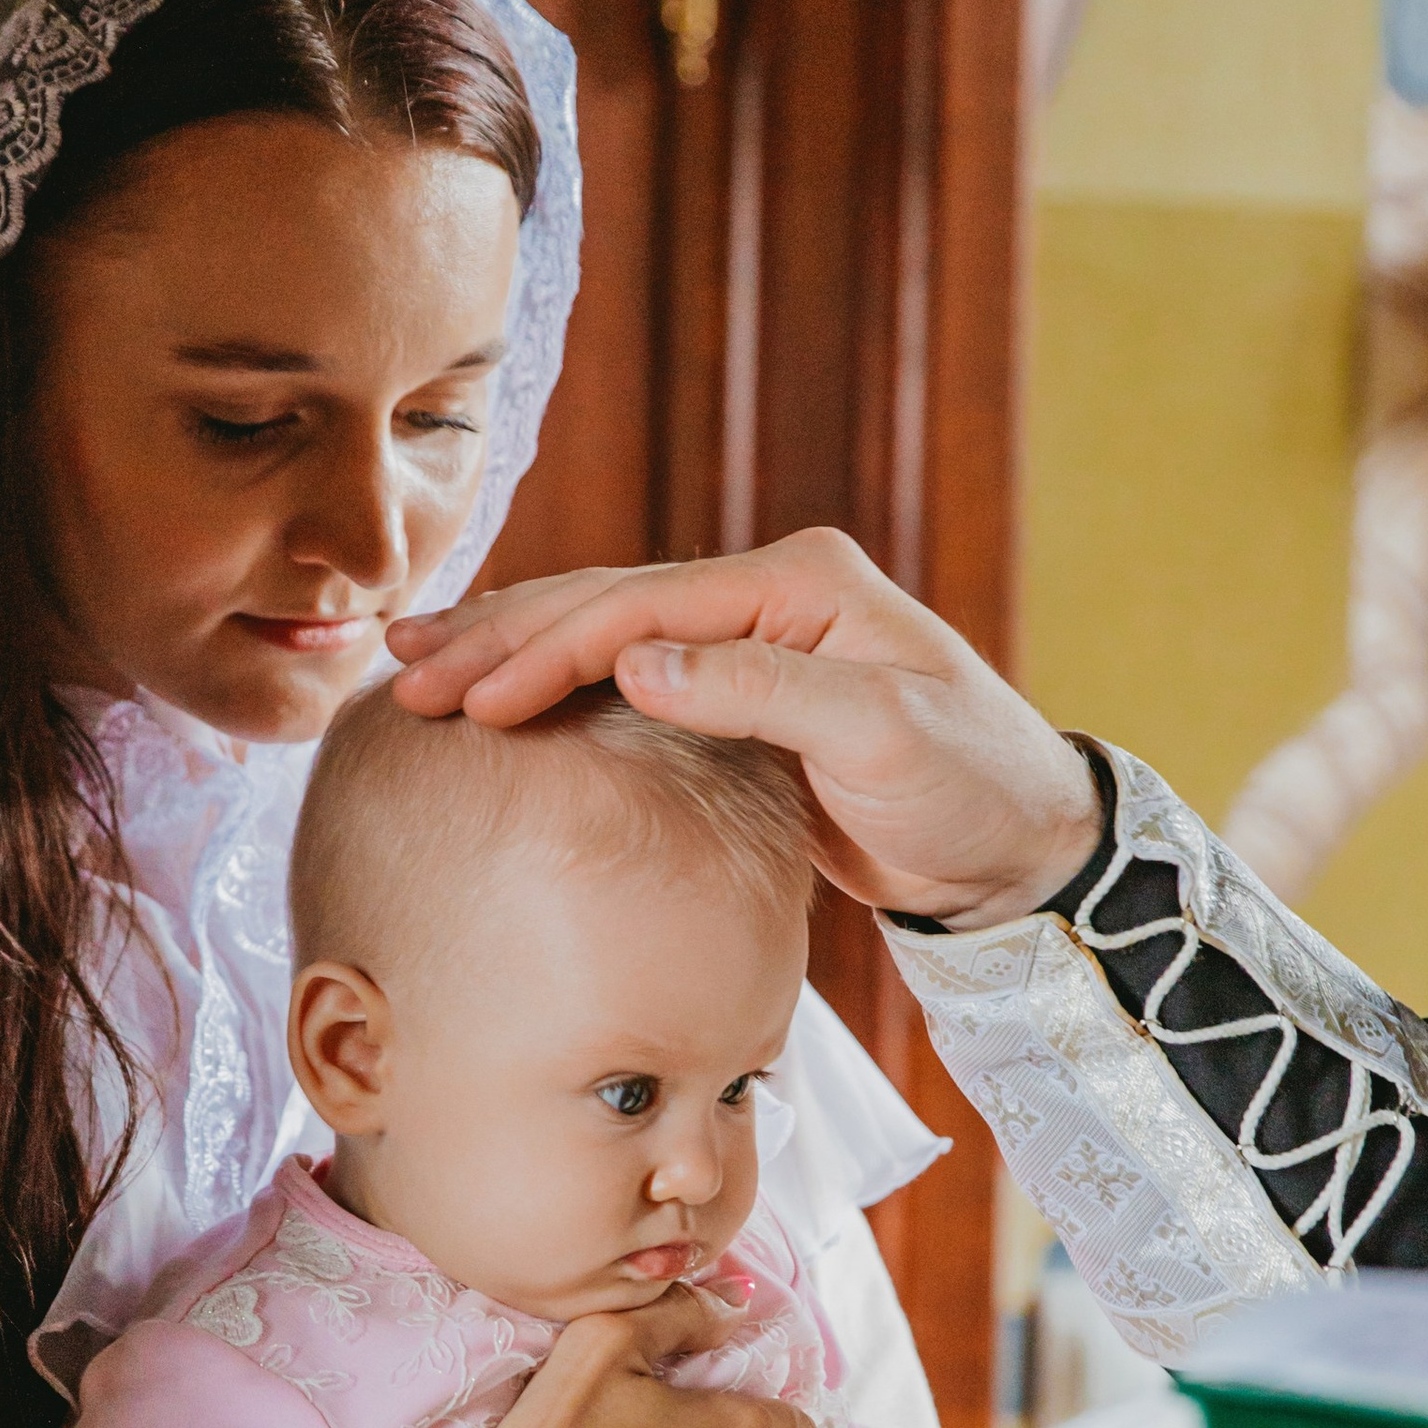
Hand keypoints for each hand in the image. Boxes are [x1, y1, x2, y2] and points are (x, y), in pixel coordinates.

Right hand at [387, 531, 1100, 924]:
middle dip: (501, 633)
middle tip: (404, 667)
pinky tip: (499, 693)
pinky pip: (627, 679)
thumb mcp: (878, 737)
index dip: (548, 648)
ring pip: (607, 632)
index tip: (473, 699)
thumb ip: (759, 692)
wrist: (1023, 846)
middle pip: (609, 601)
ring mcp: (754, 642)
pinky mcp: (744, 699)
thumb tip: (633, 663)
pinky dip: (557, 684)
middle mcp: (770, 595)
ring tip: (419, 664)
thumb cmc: (970, 788)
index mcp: (799, 581)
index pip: (643, 605)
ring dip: (512, 648)